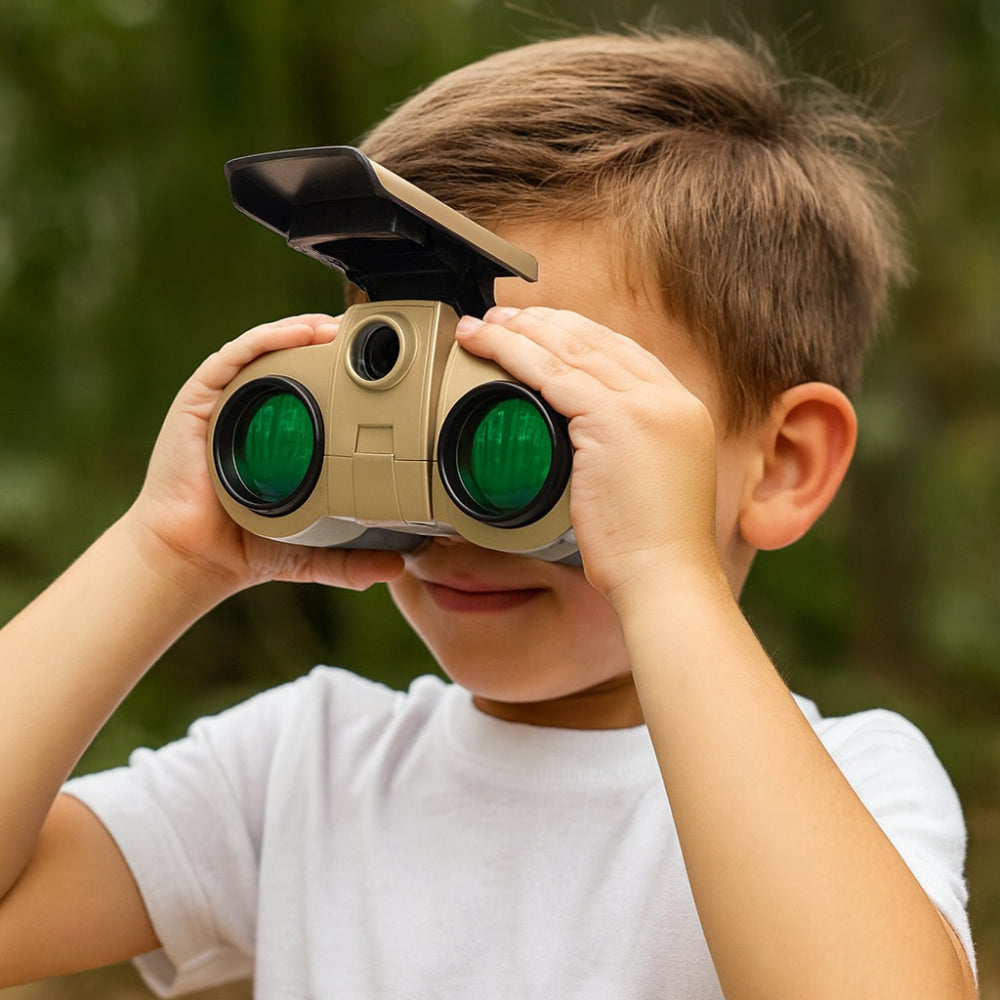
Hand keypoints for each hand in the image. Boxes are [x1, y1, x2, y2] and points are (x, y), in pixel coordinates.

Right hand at [125, 314, 403, 602]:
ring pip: (266, 351)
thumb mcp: (311, 550)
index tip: (383, 366)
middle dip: (327, 344)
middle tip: (368, 336)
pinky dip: (267, 340)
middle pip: (290, 362)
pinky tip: (298, 334)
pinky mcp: (200, 399)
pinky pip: (234, 358)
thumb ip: (352, 560)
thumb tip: (398, 568)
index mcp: (276, 434)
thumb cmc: (244, 545)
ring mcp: (224, 402)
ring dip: (303, 332)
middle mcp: (250, 410)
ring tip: (339, 329)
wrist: (192, 556)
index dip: (343, 373)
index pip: (313, 390)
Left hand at [455, 306, 719, 601]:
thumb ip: (623, 449)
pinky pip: (551, 373)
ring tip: (485, 325)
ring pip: (570, 349)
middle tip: (503, 317)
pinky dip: (514, 354)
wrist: (666, 578)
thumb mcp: (647, 483)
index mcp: (681, 410)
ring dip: (521, 331)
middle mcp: (668, 399)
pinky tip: (490, 346)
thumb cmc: (651, 548)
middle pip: (597, 340)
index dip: (577, 333)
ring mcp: (645, 406)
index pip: (624, 352)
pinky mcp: (616, 421)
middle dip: (544, 322)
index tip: (543, 328)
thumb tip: (582, 444)